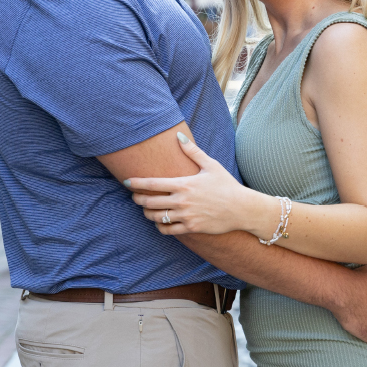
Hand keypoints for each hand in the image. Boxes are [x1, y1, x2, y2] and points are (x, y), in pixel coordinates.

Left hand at [125, 133, 261, 236]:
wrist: (240, 208)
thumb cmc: (226, 184)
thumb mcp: (210, 165)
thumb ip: (192, 151)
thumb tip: (179, 136)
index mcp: (184, 183)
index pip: (153, 183)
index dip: (137, 183)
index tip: (126, 182)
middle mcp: (182, 201)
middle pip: (150, 202)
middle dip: (138, 199)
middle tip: (134, 197)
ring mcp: (186, 216)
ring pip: (157, 217)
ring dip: (147, 213)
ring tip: (145, 209)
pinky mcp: (191, 228)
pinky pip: (168, 230)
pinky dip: (160, 226)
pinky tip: (160, 221)